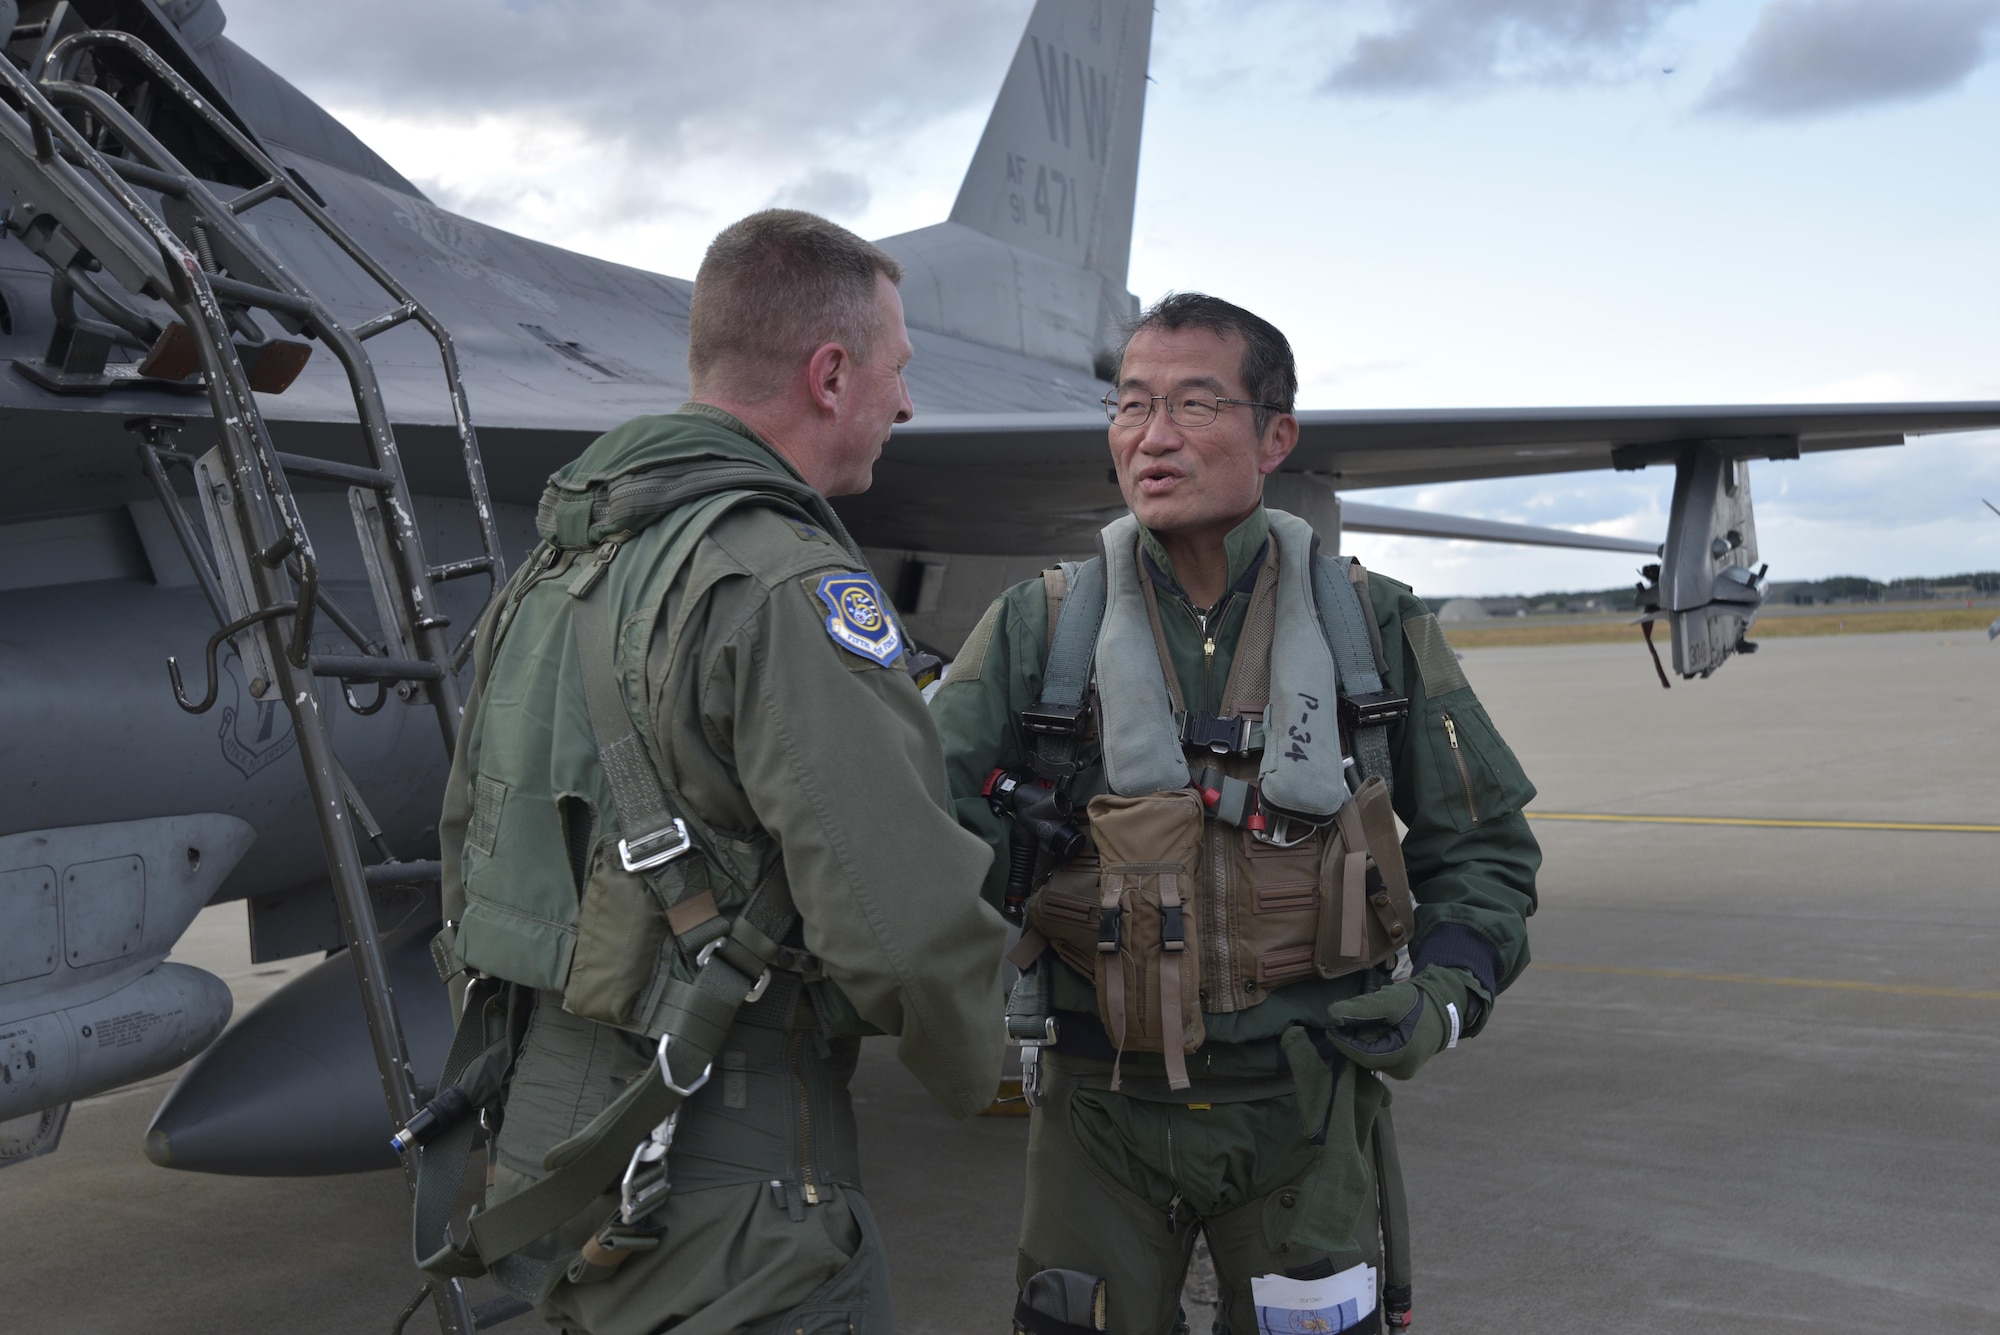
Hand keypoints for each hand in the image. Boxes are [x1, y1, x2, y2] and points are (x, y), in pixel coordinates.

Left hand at [1321, 966, 1475, 1080]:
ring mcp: (1402, 1070)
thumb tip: (1332, 1015)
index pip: (1362, 1055)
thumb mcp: (1390, 1001)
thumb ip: (1362, 1008)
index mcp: (1402, 1057)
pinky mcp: (1400, 1065)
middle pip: (1365, 1057)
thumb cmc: (1417, 1003)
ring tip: (1361, 1020)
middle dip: (1352, 1039)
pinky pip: (1378, 1056)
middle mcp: (1401, 1070)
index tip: (1330, 1027)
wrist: (1443, 1006)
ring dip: (1360, 1040)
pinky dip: (1370, 1042)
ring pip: (1371, 1057)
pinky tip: (1370, 1028)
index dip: (1343, 1042)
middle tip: (1343, 1019)